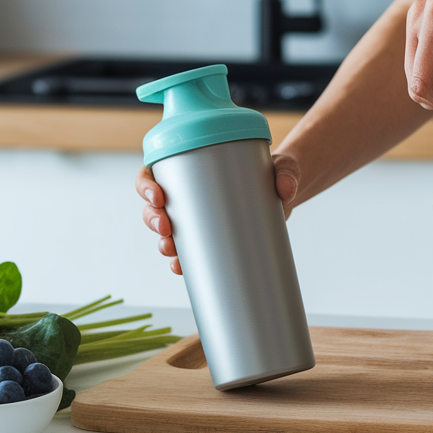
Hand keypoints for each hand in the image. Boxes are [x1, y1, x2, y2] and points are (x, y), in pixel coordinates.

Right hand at [137, 153, 301, 274]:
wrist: (285, 190)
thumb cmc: (275, 170)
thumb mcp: (282, 166)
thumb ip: (286, 173)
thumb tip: (286, 189)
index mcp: (191, 164)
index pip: (154, 171)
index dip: (146, 184)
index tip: (158, 195)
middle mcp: (187, 192)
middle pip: (153, 205)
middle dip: (152, 218)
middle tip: (166, 227)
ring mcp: (197, 216)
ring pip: (165, 231)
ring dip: (162, 243)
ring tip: (171, 250)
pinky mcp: (210, 235)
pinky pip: (187, 250)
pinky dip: (181, 260)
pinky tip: (180, 267)